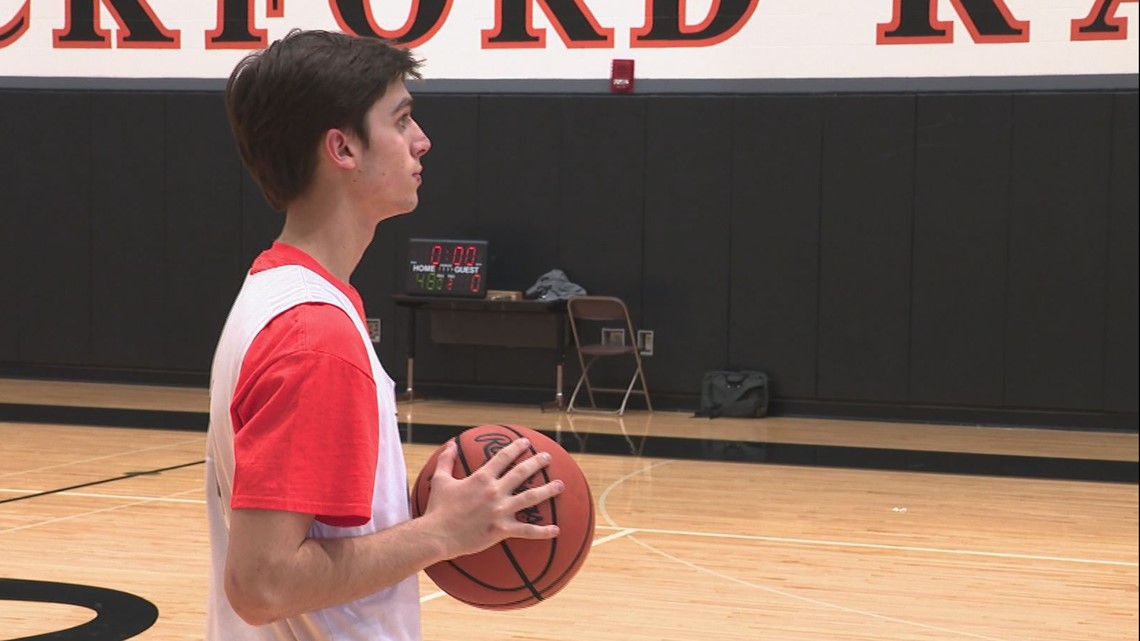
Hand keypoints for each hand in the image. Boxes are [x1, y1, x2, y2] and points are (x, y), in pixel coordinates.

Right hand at [421, 437, 563, 559]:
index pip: (503, 457)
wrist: (437, 535)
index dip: (516, 448)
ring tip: (560, 485)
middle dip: (536, 462)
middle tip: (548, 457)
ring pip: (530, 498)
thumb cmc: (438, 509)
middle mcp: (494, 491)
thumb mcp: (440, 480)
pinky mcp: (501, 530)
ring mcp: (500, 511)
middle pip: (521, 473)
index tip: (526, 442)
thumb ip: (446, 460)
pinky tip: (556, 530)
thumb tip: (450, 443)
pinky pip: (527, 531)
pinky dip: (543, 531)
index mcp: (481, 478)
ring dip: (547, 491)